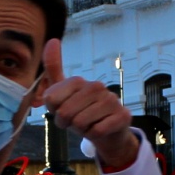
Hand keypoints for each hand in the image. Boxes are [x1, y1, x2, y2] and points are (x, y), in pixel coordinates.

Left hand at [38, 41, 138, 170]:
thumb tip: (52, 40)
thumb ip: (53, 68)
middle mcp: (96, 87)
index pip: (51, 99)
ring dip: (81, 130)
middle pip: (65, 113)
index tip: (63, 110)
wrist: (108, 131)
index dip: (54, 111)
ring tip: (89, 124)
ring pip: (80, 123)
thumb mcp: (62, 92)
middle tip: (76, 121)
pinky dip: (94, 135)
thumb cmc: (81, 111)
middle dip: (67, 123)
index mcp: (78, 81)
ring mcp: (111, 100)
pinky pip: (96, 131)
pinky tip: (100, 129)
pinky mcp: (123, 116)